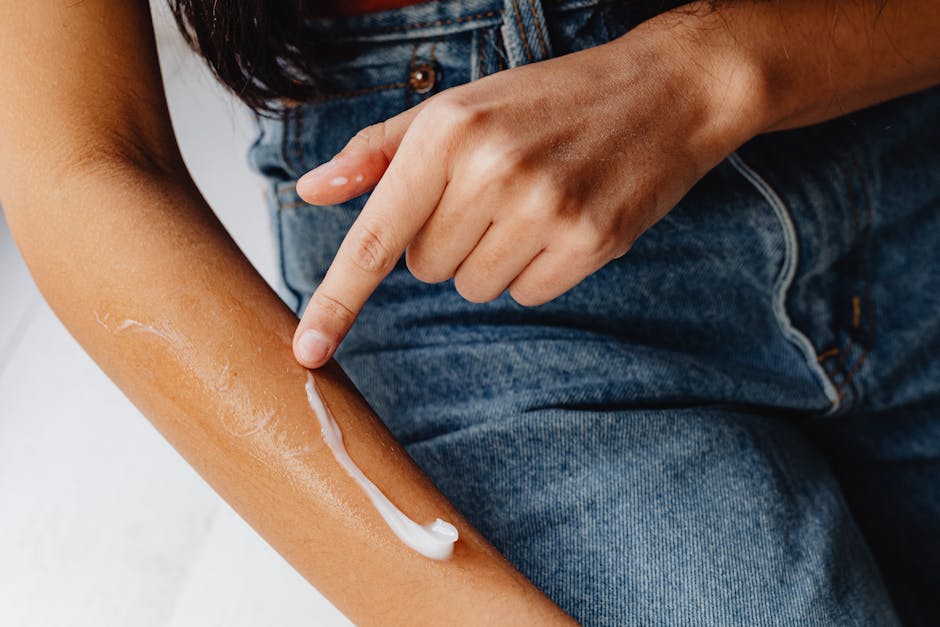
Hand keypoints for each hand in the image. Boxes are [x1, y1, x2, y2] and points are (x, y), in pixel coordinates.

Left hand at [292, 16, 762, 367]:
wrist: (663, 90)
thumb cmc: (548, 99)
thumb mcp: (458, 107)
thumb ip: (379, 151)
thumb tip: (314, 191)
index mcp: (447, 131)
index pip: (376, 236)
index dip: (337, 299)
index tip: (308, 350)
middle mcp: (493, 170)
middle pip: (426, 268)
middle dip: (447, 240)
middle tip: (492, 193)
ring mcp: (546, 208)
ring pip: (474, 287)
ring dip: (491, 257)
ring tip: (530, 204)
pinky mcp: (591, 241)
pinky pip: (528, 294)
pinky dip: (536, 270)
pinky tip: (560, 224)